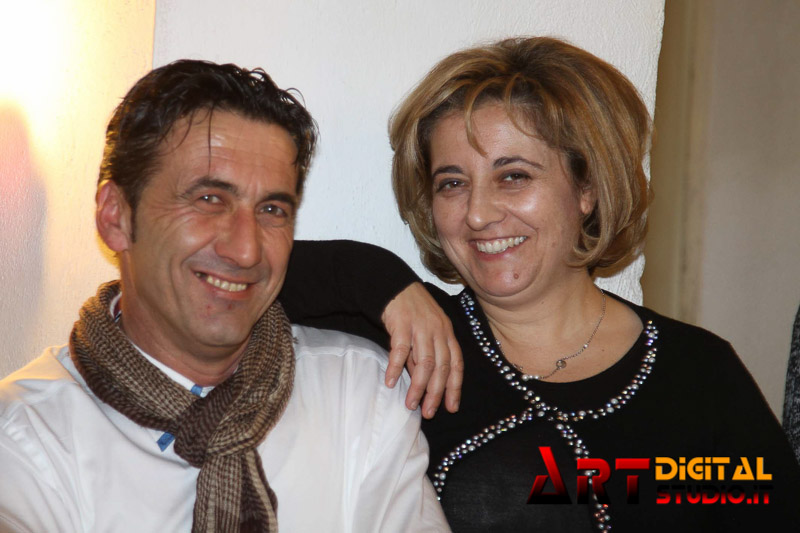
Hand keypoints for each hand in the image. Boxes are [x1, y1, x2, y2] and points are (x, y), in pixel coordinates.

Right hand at [381, 282, 462, 417]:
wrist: (394, 285)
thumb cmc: (410, 311)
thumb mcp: (425, 332)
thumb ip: (424, 355)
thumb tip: (422, 383)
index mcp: (447, 333)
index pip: (456, 364)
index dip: (455, 387)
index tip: (452, 407)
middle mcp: (438, 331)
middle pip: (441, 367)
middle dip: (436, 393)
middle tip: (428, 413)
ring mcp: (421, 327)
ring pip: (424, 363)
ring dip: (418, 386)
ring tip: (410, 404)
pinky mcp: (402, 323)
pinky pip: (401, 350)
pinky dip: (396, 367)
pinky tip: (391, 382)